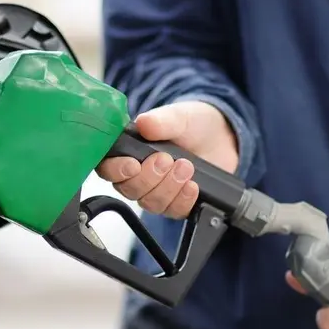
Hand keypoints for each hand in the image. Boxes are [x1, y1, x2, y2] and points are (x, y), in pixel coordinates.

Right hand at [96, 101, 237, 218]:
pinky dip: (183, 199)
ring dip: (168, 187)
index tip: (133, 165)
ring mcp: (156, 191)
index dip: (116, 171)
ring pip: (150, 203)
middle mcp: (138, 175)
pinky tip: (193, 186)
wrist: (221, 137)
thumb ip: (161, 121)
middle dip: (149, 177)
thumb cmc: (192, 124)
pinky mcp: (176, 204)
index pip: (108, 168)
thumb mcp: (179, 116)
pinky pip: (172, 211)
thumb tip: (144, 123)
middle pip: (129, 189)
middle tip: (167, 160)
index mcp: (128, 151)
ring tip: (185, 166)